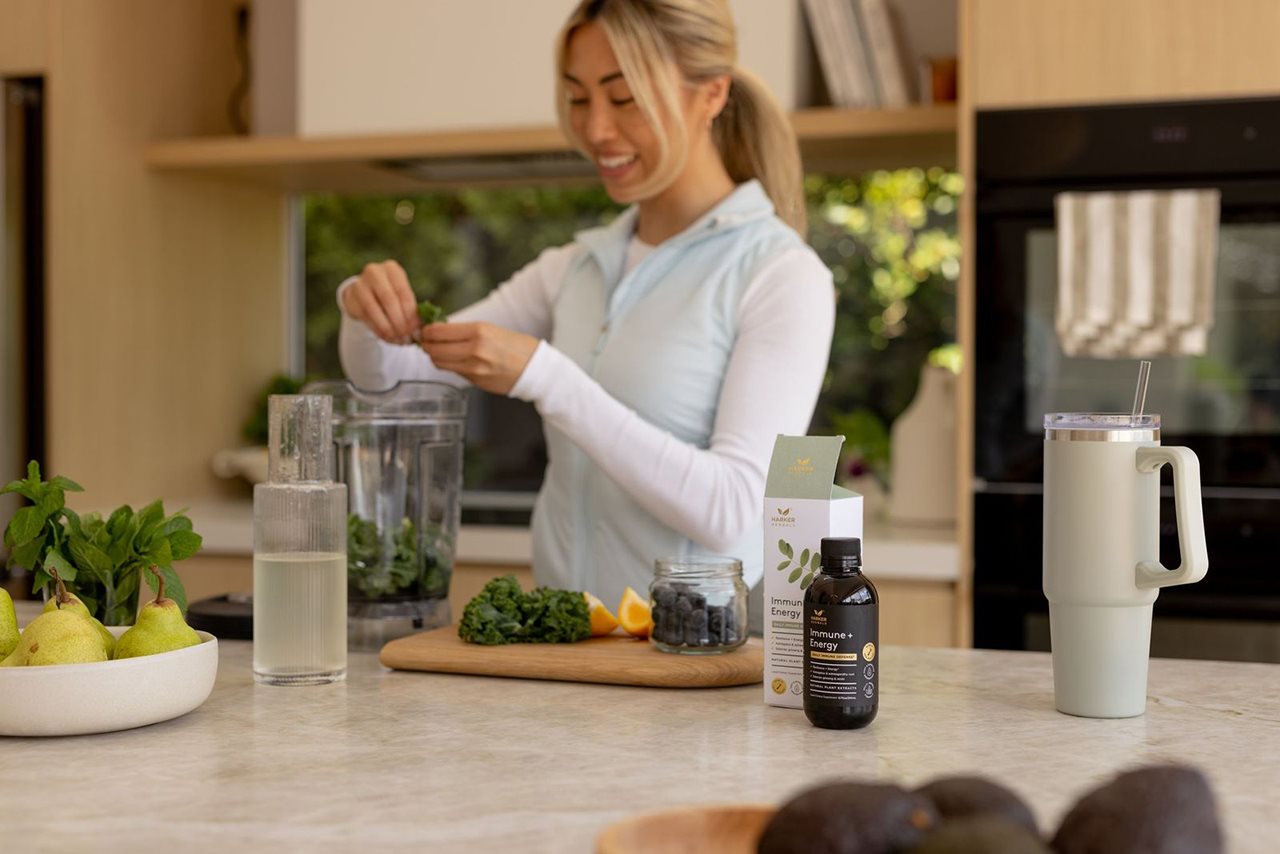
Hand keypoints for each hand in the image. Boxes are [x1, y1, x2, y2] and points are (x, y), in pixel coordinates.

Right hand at [342, 260, 420, 342]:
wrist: (365, 292)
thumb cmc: (391, 294)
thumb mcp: (402, 296)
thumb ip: (410, 311)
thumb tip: (417, 333)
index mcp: (392, 269)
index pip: (404, 293)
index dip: (411, 315)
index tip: (416, 331)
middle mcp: (374, 272)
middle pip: (389, 301)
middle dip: (400, 323)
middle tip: (407, 338)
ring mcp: (360, 284)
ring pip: (375, 310)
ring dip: (388, 329)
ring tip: (398, 340)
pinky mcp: (351, 299)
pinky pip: (366, 317)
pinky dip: (378, 330)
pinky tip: (387, 337)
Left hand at [420, 322, 538, 394]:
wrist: (534, 369)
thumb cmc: (516, 346)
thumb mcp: (491, 329)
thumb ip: (464, 331)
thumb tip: (438, 331)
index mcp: (478, 331)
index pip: (438, 331)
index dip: (426, 331)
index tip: (425, 330)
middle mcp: (474, 350)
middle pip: (433, 349)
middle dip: (426, 344)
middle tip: (425, 340)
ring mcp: (473, 368)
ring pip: (439, 362)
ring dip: (434, 356)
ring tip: (438, 350)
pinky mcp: (474, 381)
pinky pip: (453, 371)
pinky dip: (448, 365)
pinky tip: (454, 359)